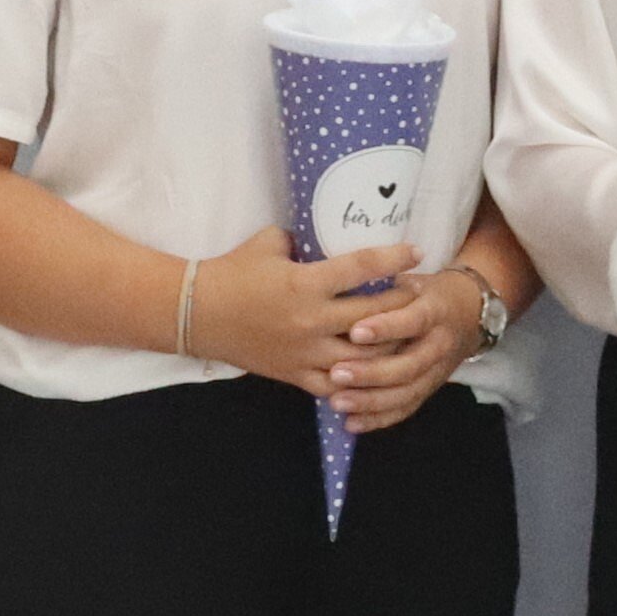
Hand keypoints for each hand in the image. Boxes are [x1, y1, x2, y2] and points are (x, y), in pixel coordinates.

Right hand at [185, 226, 423, 393]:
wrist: (196, 313)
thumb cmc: (232, 272)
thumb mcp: (269, 242)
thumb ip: (304, 237)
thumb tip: (329, 230)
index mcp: (305, 283)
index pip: (362, 268)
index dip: (394, 258)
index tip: (417, 252)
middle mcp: (311, 320)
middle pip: (374, 316)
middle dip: (404, 304)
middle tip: (420, 292)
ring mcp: (305, 352)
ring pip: (363, 356)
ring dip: (389, 344)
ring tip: (406, 332)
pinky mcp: (295, 374)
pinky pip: (337, 385)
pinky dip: (359, 381)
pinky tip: (377, 371)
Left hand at [326, 261, 489, 436]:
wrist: (470, 312)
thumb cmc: (426, 291)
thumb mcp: (413, 279)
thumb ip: (384, 284)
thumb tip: (340, 276)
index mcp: (436, 309)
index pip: (412, 321)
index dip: (386, 327)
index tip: (354, 331)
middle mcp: (440, 343)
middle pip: (409, 365)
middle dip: (372, 372)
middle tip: (336, 373)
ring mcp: (437, 370)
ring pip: (406, 392)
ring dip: (371, 401)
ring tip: (337, 401)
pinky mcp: (430, 389)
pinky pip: (405, 409)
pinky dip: (379, 418)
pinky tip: (351, 423)